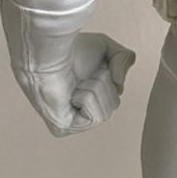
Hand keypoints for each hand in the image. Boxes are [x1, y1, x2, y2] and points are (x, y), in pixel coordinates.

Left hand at [15, 32, 135, 136]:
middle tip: (83, 75)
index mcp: (91, 97)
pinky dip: (86, 98)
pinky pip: (94, 117)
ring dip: (94, 89)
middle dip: (103, 83)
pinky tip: (70, 94)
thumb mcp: (109, 49)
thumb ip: (125, 60)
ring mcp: (71, 123)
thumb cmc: (73, 49)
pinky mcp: (63, 128)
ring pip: (106, 112)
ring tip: (76, 84)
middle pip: (115, 104)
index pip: (117, 93)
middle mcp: (81, 112)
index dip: (110, 76)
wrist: (50, 53)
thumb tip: (119, 82)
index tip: (95, 67)